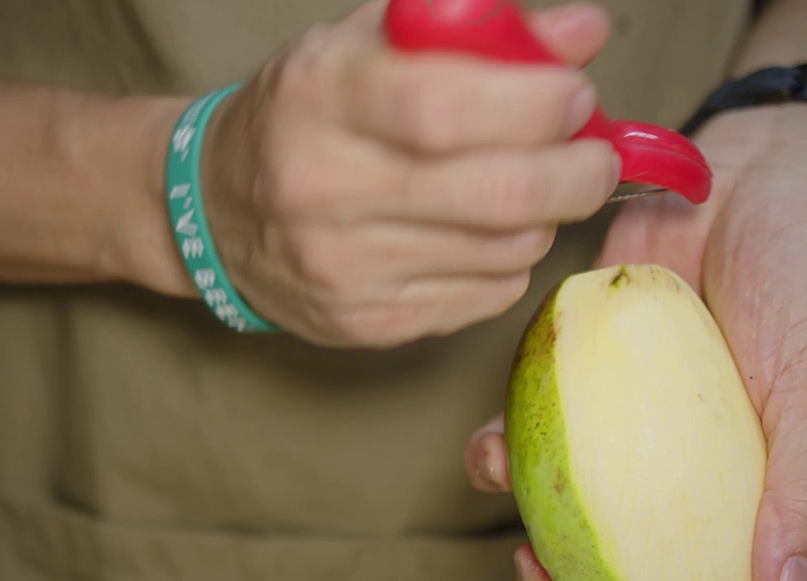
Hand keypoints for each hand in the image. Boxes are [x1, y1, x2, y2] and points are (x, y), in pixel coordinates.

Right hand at [201, 0, 620, 347]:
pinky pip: (484, 297)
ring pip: (504, 250)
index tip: (573, 94)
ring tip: (527, 188)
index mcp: (320, 100)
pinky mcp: (364, 324)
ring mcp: (343, 268)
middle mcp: (324, 189)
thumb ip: (471, 29)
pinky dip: (508, 261)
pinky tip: (483, 234)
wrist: (214, 211)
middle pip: (496, 193)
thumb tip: (582, 33)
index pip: (446, 106)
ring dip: (544, 217)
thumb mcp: (365, 45)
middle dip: (577, 172)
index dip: (535, 102)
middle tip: (592, 154)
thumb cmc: (304, 114)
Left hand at [467, 102, 806, 580]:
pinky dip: (505, 459)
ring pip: (584, 524)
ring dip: (548, 556)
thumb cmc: (800, 279)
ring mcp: (631, 436)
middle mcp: (692, 474)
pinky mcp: (580, 388)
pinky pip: (535, 441)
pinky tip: (489, 458)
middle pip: (656, 578)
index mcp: (767, 489)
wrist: (737, 178)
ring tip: (530, 567)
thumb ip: (804, 492)